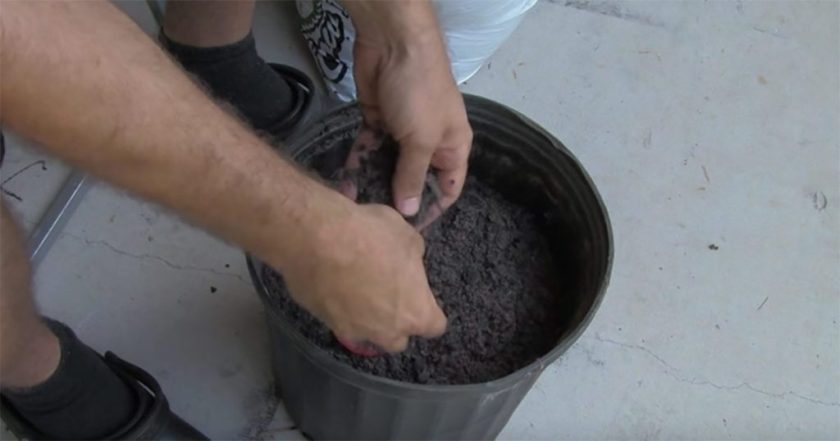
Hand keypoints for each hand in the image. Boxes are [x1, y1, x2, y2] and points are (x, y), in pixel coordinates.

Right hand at [280, 199, 446, 352]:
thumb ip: (413, 257)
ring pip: (368, 335)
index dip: (428, 311)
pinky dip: (341, 310)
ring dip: (369, 321)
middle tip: (388, 293)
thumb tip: (406, 261)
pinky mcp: (327, 324)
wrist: (317, 239)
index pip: (434, 327)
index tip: (418, 294)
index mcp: (416, 313)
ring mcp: (355, 331)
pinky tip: (336, 286)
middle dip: (396, 322)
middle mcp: (387, 331)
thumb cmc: (371, 236)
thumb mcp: (406, 236)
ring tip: (360, 292)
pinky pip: (341, 323)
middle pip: (399, 339)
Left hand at [341, 1, 472, 224]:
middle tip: (375, 221)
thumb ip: (412, 176)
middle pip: (413, 180)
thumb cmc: (420, 92)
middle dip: (396, 199)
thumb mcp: (421, 139)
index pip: (447, 188)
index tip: (411, 230)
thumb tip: (410, 210)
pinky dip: (358, 162)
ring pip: (387, 166)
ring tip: (355, 205)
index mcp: (452, 148)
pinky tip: (345, 180)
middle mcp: (429, 143)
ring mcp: (402, 131)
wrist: (393, 43)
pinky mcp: (377, 120)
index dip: (432, 209)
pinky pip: (368, 149)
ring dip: (373, 182)